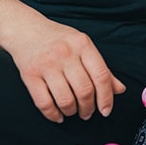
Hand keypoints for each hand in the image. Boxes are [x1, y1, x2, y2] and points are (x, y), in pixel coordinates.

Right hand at [6, 19, 125, 122]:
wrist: (26, 29)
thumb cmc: (59, 39)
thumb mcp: (83, 46)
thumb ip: (101, 68)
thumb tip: (120, 89)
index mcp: (83, 44)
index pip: (101, 76)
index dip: (106, 97)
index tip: (106, 110)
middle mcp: (65, 53)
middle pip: (84, 90)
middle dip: (88, 108)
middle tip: (87, 113)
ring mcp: (47, 63)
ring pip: (65, 100)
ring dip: (71, 112)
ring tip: (72, 111)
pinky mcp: (30, 74)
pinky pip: (44, 103)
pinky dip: (53, 115)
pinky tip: (58, 115)